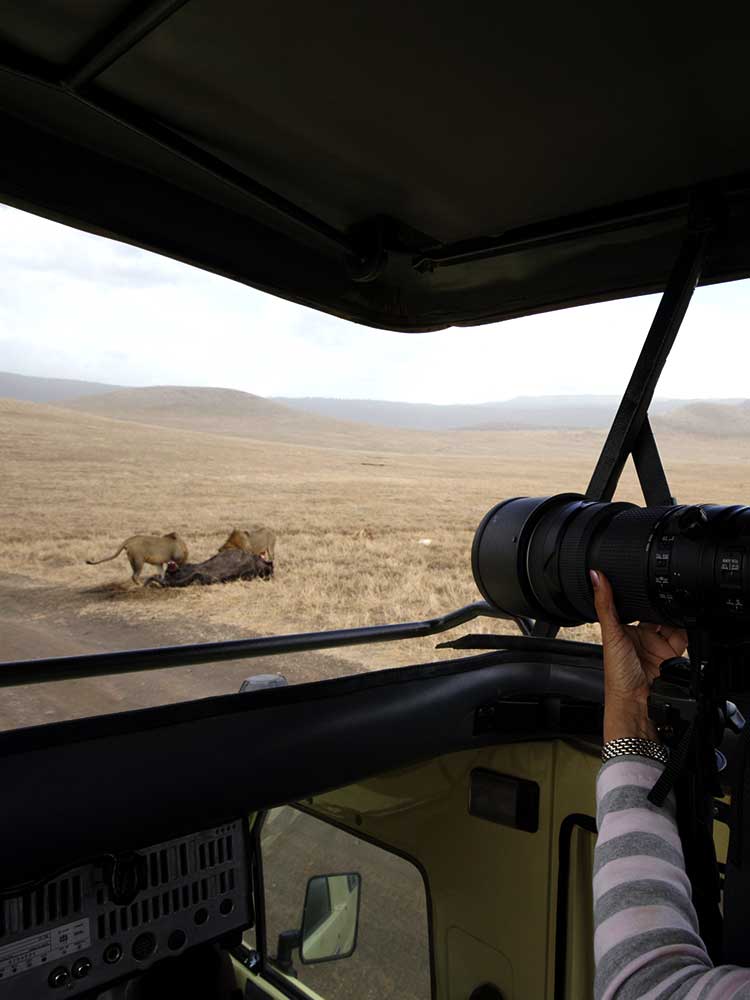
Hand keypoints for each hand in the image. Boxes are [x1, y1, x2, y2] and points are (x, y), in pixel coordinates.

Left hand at [591, 569, 687, 741]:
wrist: (636, 703)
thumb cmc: (616, 675)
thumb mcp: (610, 633)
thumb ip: (605, 604)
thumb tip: (595, 576)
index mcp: (621, 628)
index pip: (631, 604)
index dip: (636, 593)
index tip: (639, 576)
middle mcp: (639, 636)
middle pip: (653, 612)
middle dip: (658, 604)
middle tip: (658, 595)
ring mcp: (656, 645)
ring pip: (669, 622)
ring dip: (672, 616)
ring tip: (668, 611)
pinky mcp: (672, 654)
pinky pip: (682, 636)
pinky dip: (684, 629)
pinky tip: (680, 624)